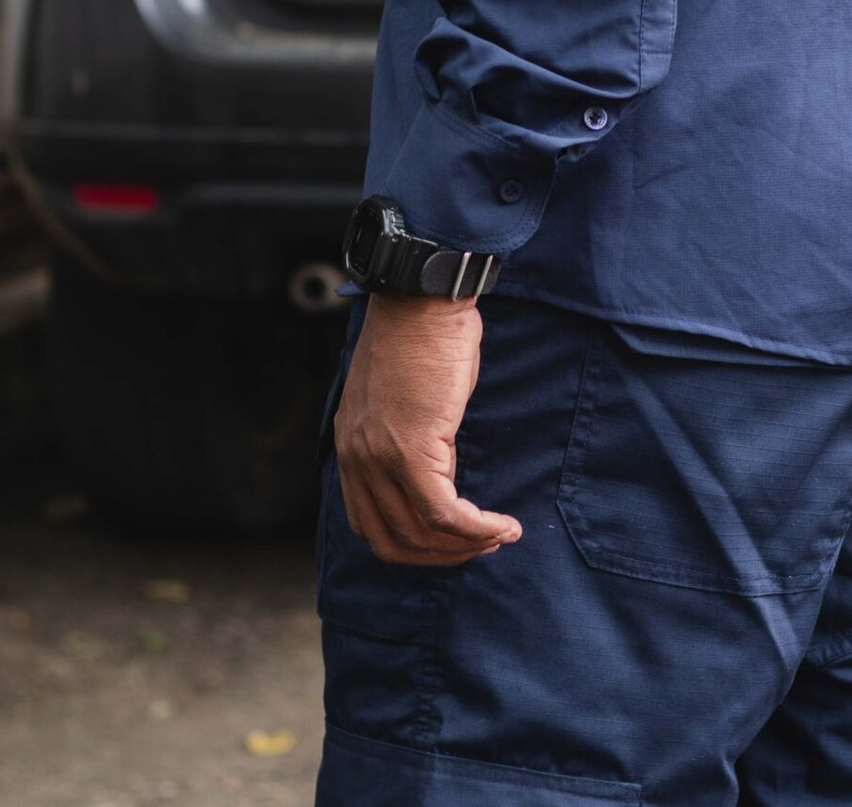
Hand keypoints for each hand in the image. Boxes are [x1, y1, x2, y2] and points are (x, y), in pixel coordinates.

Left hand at [334, 292, 522, 566]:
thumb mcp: (402, 394)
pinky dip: (476, 529)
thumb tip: (440, 467)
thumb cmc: (422, 333)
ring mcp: (380, 457)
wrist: (422, 296)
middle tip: (479, 547)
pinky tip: (501, 527)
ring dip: (463, 546)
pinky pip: (444, 512)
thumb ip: (409, 435)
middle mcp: (356, 457)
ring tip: (497, 537)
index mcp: (350, 444)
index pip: (369, 522)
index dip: (412, 543)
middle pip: (391, 540)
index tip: (449, 540)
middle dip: (439, 555)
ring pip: (419, 533)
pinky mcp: (413, 450)